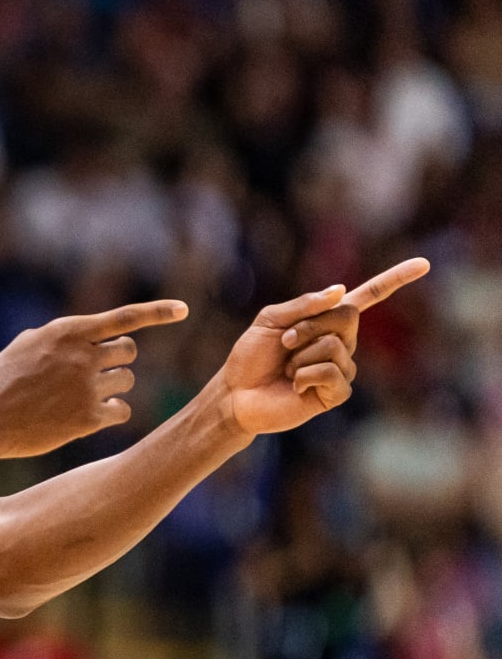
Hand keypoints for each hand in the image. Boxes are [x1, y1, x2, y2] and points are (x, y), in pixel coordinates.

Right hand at [0, 300, 188, 473]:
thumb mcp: (27, 345)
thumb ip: (62, 338)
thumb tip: (92, 336)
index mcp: (67, 332)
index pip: (124, 318)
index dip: (158, 312)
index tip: (183, 310)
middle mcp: (82, 356)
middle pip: (129, 352)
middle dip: (118, 360)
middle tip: (97, 372)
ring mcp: (86, 387)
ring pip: (126, 380)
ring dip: (112, 386)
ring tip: (82, 396)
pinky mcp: (88, 418)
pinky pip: (121, 410)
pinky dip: (112, 412)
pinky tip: (91, 416)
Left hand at [217, 258, 430, 436]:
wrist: (235, 394)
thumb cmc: (249, 357)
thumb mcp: (270, 320)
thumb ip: (304, 304)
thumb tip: (341, 291)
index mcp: (327, 321)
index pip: (367, 297)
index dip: (394, 280)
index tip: (423, 264)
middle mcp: (341, 342)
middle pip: (347, 317)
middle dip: (308, 326)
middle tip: (285, 343)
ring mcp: (341, 368)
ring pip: (336, 346)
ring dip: (301, 355)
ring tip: (287, 369)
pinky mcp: (335, 393)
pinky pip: (331, 373)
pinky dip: (305, 376)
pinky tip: (295, 385)